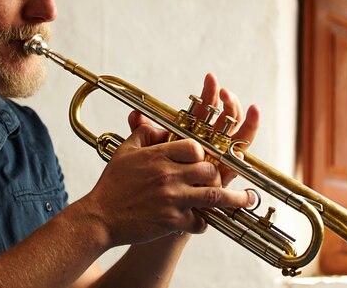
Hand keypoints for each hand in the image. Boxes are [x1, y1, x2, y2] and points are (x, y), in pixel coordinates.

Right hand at [79, 123, 253, 246]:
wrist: (100, 217)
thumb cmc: (112, 184)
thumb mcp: (125, 151)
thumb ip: (143, 133)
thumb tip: (158, 123)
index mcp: (159, 155)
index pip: (195, 147)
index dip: (203, 153)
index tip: (202, 159)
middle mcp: (169, 175)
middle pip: (209, 169)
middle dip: (216, 175)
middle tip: (219, 180)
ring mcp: (172, 199)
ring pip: (214, 195)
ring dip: (234, 199)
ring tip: (247, 199)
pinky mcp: (172, 221)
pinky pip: (199, 221)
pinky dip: (203, 223)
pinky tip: (202, 222)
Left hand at [130, 72, 259, 186]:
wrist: (151, 214)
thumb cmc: (150, 184)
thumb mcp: (145, 156)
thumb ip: (142, 134)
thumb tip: (135, 113)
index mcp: (191, 137)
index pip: (204, 111)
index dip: (208, 94)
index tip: (210, 77)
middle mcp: (208, 147)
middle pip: (225, 119)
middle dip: (228, 103)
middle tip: (224, 91)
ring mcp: (217, 161)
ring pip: (237, 136)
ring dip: (244, 120)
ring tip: (247, 106)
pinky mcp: (222, 177)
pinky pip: (237, 161)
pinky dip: (245, 145)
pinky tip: (247, 133)